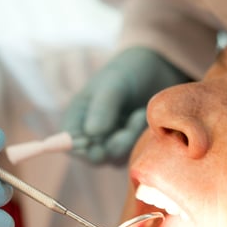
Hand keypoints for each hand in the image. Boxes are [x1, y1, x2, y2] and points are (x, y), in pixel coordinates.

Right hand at [62, 46, 190, 164]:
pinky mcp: (131, 147)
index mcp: (77, 117)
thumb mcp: (114, 83)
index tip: (99, 148)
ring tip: (142, 112)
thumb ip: (103, 106)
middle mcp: (91, 135)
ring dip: (132, 138)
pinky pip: (135, 154)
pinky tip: (146, 119)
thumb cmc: (129, 71)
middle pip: (95, 156)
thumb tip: (91, 134)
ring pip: (118, 157)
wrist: (157, 70)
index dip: (80, 150)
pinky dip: (142, 140)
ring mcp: (111, 143)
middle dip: (116, 144)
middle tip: (137, 118)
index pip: (69, 142)